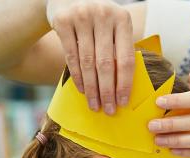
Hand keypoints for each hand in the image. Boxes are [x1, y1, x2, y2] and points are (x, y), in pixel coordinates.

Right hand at [46, 0, 134, 114]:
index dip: (125, 84)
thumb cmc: (97, 21)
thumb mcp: (113, 27)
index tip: (123, 103)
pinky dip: (77, 77)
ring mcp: (82, 17)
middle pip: (106, 64)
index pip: (126, 58)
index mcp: (122, 19)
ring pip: (88, 63)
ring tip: (94, 105)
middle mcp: (103, 15)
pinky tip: (82, 90)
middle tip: (108, 110)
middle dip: (107, 91)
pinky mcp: (63, 21)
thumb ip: (119, 49)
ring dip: (92, 89)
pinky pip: (71, 57)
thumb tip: (124, 88)